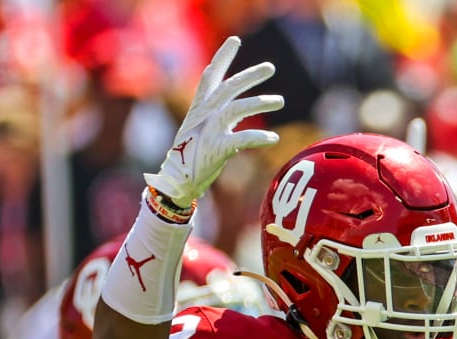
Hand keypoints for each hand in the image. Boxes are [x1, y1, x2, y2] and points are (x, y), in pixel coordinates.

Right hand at [144, 37, 283, 209]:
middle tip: (270, 67)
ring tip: (280, 101)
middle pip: (229, 87)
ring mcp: (209, 130)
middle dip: (250, 75)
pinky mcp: (216, 149)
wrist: (176, 181)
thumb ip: (219, 115)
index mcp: (199, 108)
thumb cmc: (190, 156)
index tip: (235, 40)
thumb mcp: (201, 129)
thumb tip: (239, 107)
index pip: (211, 75)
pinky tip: (274, 138)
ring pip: (237, 108)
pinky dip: (258, 138)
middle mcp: (204, 115)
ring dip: (260, 102)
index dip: (222, 56)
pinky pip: (242, 139)